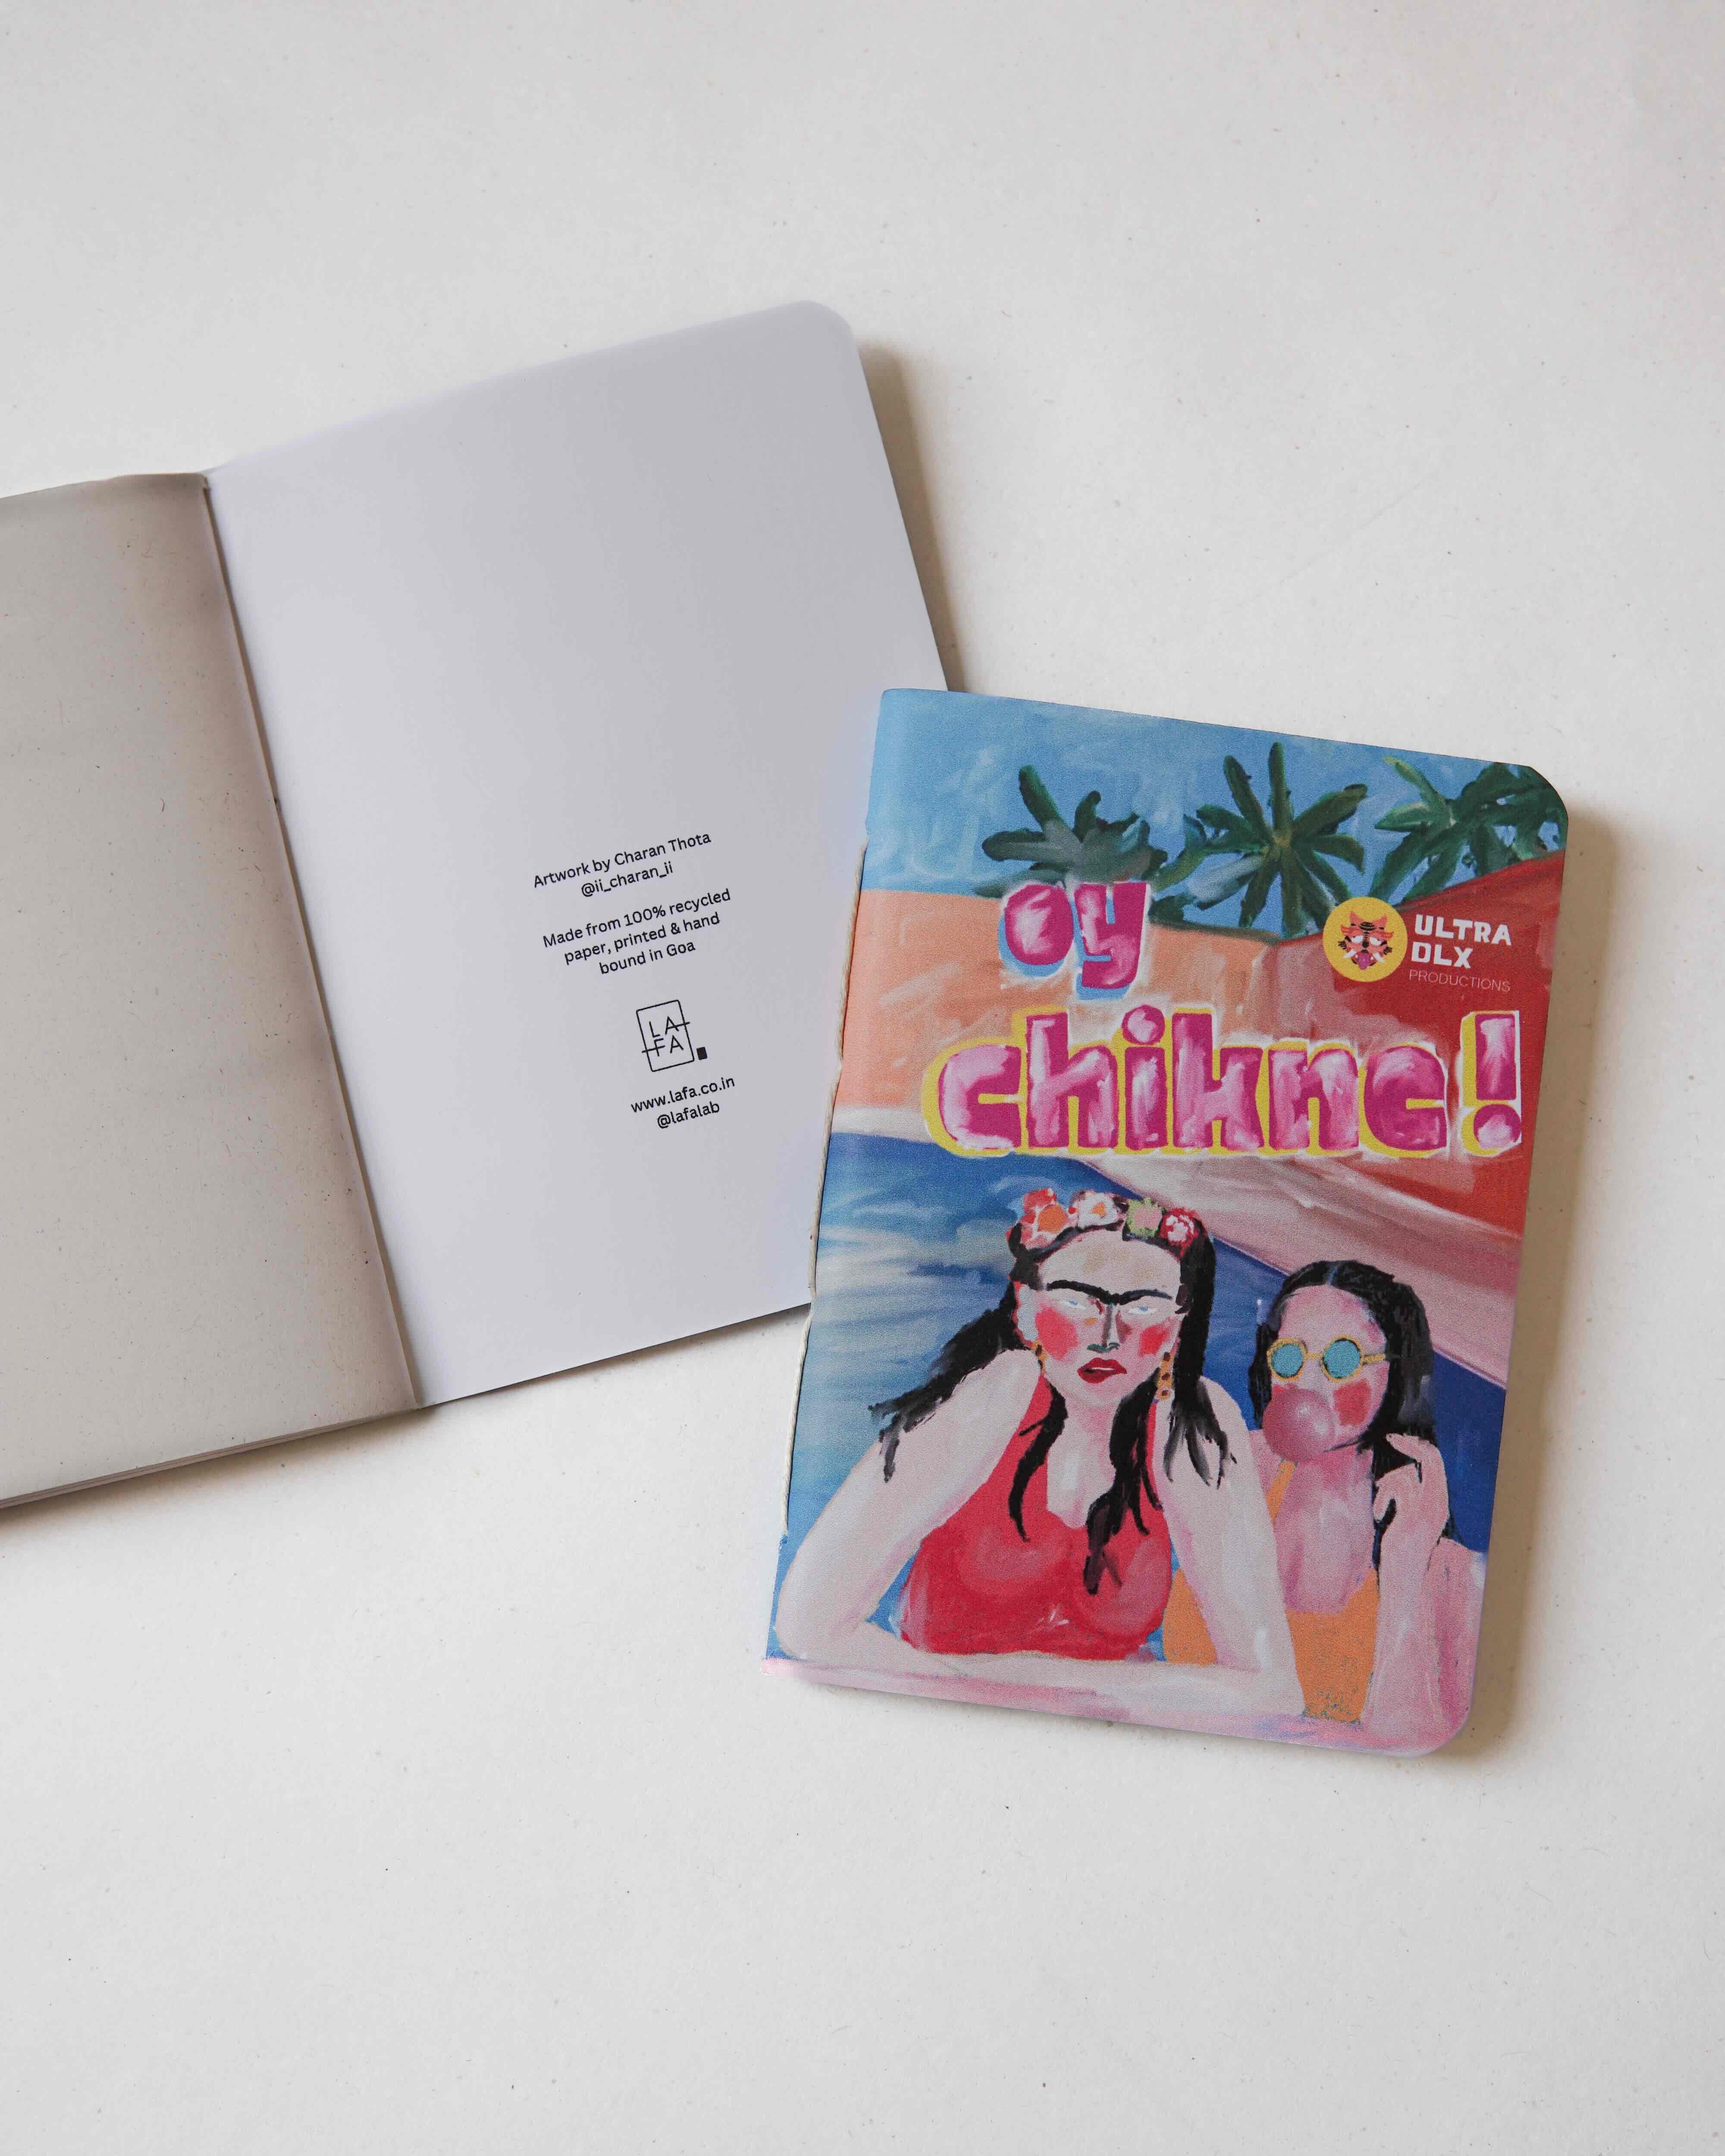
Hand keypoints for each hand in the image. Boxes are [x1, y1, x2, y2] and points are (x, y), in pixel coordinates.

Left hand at [1372, 1433, 1448, 1578]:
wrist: (1405, 1578)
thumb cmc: (1403, 1549)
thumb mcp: (1411, 1517)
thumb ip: (1412, 1497)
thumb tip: (1402, 1473)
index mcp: (1440, 1503)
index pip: (1437, 1463)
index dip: (1420, 1446)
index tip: (1401, 1438)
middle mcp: (1439, 1504)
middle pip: (1431, 1459)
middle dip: (1410, 1444)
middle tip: (1391, 1438)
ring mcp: (1427, 1511)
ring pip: (1406, 1474)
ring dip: (1386, 1485)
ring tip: (1380, 1506)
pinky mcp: (1412, 1518)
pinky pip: (1396, 1490)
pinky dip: (1382, 1499)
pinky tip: (1379, 1515)